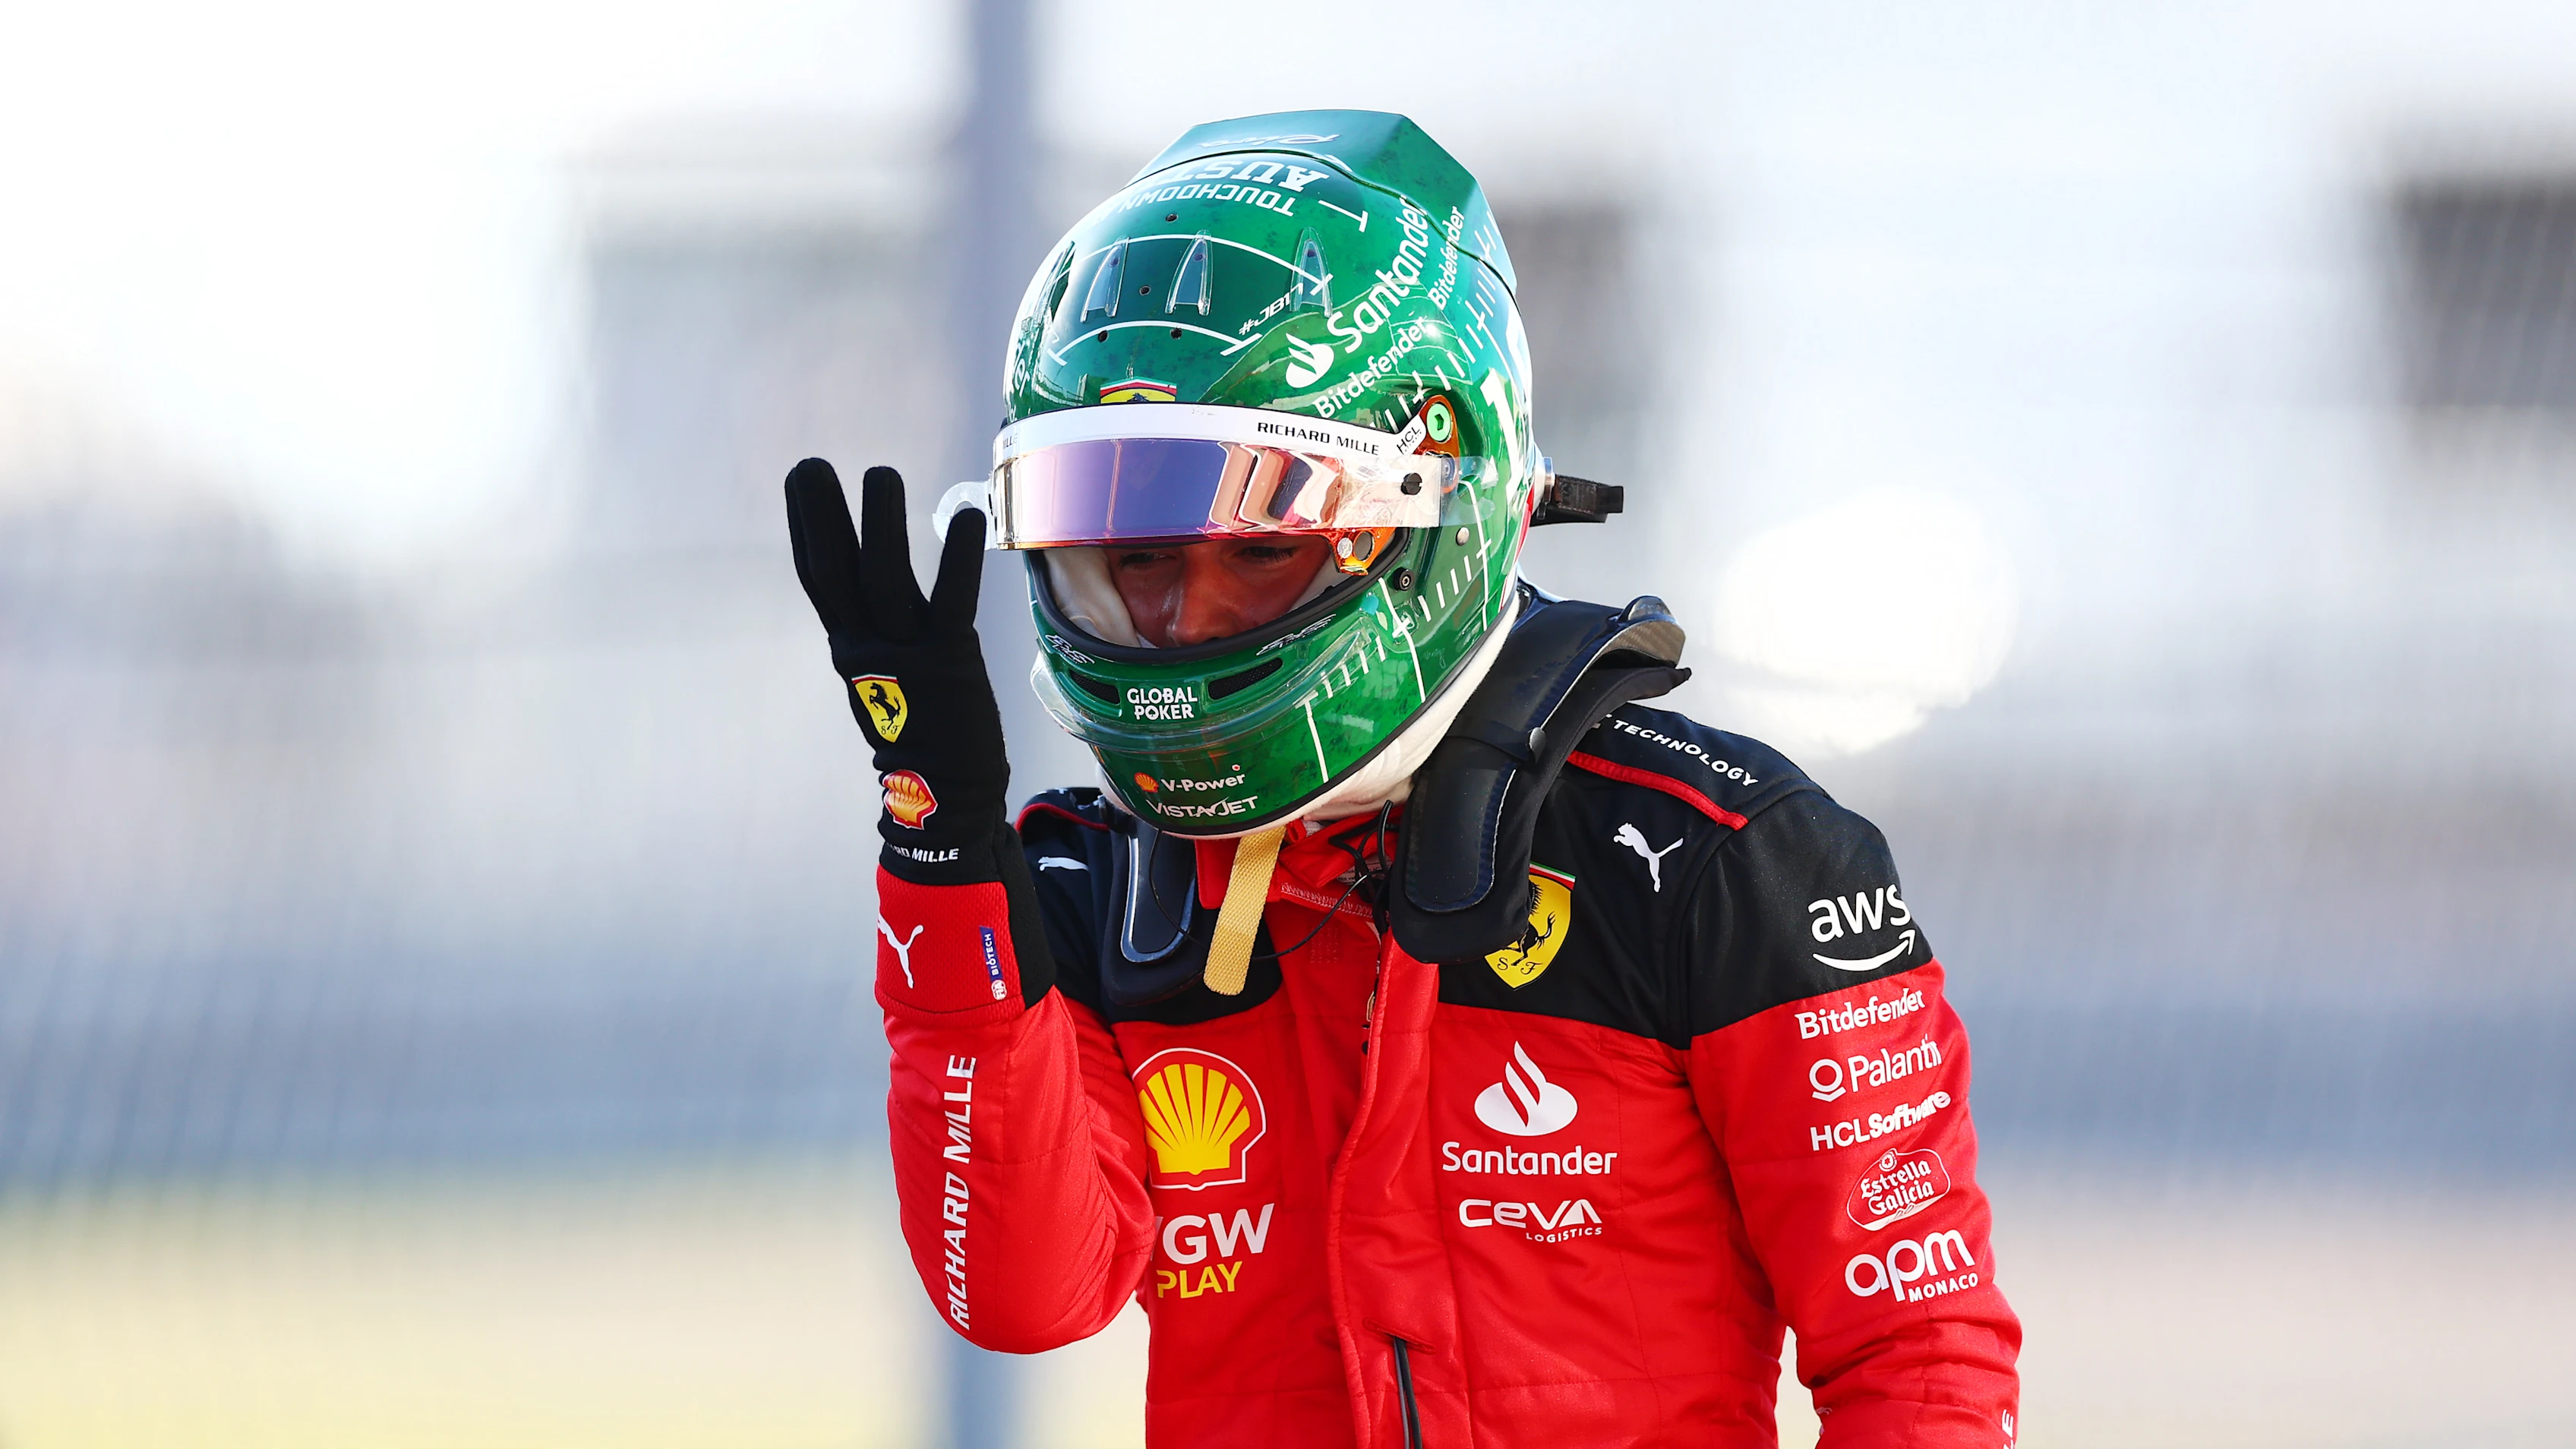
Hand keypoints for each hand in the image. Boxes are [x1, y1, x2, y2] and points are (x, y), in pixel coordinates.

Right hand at [785, 460, 1009, 870]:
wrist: (946, 797)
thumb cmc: (923, 733)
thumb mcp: (885, 680)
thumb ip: (877, 634)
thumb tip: (873, 588)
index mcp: (850, 649)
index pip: (818, 579)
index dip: (806, 527)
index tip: (800, 480)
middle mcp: (868, 649)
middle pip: (836, 573)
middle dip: (822, 516)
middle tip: (812, 463)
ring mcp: (906, 656)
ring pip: (884, 580)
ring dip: (879, 523)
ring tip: (879, 472)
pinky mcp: (951, 663)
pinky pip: (952, 601)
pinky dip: (959, 557)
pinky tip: (968, 515)